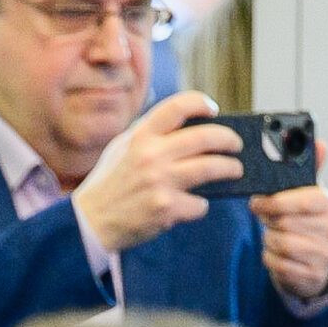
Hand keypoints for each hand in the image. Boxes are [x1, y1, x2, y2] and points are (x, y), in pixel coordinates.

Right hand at [71, 91, 243, 253]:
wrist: (90, 222)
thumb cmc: (110, 184)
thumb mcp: (121, 149)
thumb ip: (148, 135)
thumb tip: (190, 126)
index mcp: (141, 137)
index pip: (178, 107)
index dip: (201, 104)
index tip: (214, 109)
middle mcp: (152, 155)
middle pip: (206, 137)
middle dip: (229, 140)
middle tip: (236, 145)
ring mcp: (160, 182)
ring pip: (212, 168)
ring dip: (230, 169)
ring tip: (235, 170)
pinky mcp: (166, 209)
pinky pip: (199, 204)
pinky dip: (200, 205)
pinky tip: (194, 205)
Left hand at [250, 142, 327, 300]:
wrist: (312, 267)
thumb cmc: (304, 225)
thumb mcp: (307, 197)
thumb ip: (309, 171)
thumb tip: (321, 142)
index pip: (308, 199)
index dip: (278, 201)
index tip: (257, 201)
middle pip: (288, 222)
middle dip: (269, 220)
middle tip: (263, 218)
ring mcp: (324, 254)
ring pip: (282, 244)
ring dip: (269, 240)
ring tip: (272, 235)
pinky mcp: (312, 275)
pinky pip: (279, 265)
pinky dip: (270, 259)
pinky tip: (275, 254)